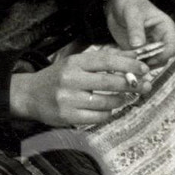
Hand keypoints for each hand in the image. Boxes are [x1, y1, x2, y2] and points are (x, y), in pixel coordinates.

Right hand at [9, 45, 150, 126]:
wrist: (30, 95)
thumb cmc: (58, 77)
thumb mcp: (76, 63)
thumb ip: (103, 60)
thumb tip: (133, 57)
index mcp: (74, 62)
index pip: (107, 60)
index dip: (128, 64)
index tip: (144, 68)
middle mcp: (71, 79)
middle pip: (109, 81)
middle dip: (131, 84)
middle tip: (144, 86)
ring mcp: (68, 99)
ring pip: (106, 102)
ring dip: (121, 100)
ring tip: (126, 98)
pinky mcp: (68, 116)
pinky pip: (97, 117)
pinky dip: (108, 113)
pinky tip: (109, 109)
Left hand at [104, 0, 174, 62]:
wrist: (115, 5)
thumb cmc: (129, 3)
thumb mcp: (132, 14)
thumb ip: (135, 29)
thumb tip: (138, 45)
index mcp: (166, 28)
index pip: (172, 48)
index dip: (163, 56)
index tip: (149, 59)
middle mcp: (160, 39)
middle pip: (163, 59)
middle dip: (152, 65)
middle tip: (137, 66)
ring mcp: (149, 46)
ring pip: (152, 63)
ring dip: (142, 67)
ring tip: (130, 66)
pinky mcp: (139, 51)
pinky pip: (139, 62)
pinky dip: (133, 65)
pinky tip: (125, 65)